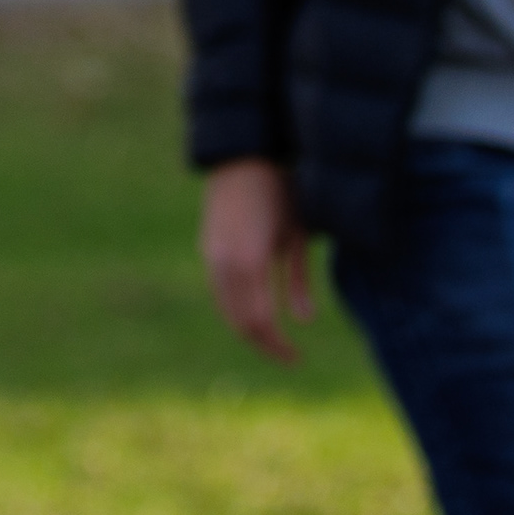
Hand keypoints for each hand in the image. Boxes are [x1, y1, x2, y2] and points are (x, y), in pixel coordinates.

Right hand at [201, 157, 312, 362]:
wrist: (243, 155)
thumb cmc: (280, 190)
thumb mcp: (298, 234)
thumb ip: (299, 279)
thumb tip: (304, 321)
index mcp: (249, 262)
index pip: (260, 322)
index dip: (278, 346)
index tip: (297, 359)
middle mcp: (224, 264)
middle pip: (239, 322)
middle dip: (264, 344)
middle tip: (289, 357)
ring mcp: (212, 256)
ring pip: (226, 309)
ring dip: (248, 329)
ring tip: (273, 339)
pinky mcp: (208, 249)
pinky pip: (219, 292)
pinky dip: (236, 309)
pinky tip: (256, 312)